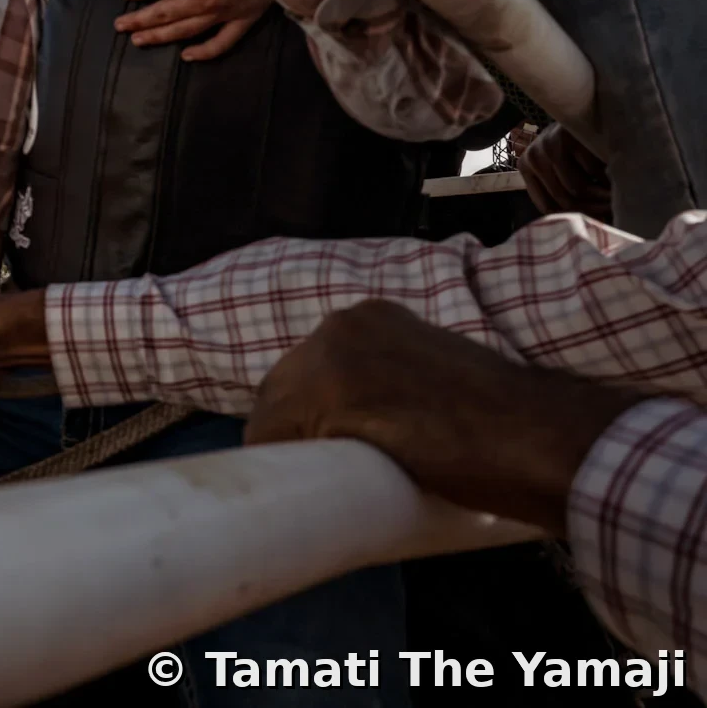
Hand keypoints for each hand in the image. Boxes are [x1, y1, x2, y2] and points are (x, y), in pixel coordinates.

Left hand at [116, 0, 268, 59]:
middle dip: (140, 19)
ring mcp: (222, 13)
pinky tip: (186, 56)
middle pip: (164, 13)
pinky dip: (204, 52)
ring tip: (139, 41)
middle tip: (120, 26)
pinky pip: (221, 42)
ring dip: (160, 37)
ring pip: (185, 30)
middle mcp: (201, 0)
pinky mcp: (243, 20)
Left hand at [244, 300, 639, 535]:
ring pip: (272, 415)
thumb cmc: (507, 422)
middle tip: (313, 481)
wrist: (544, 437)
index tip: (318, 450)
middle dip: (289, 434)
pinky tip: (298, 498)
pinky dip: (281, 469)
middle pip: (279, 388)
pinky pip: (277, 439)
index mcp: (369, 317)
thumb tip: (368, 426)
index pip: (305, 370)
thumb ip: (394, 385)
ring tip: (311, 497)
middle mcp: (342, 325)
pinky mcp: (334, 397)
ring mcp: (333, 358)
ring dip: (284, 456)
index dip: (305, 417)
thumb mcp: (435, 377)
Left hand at [520, 123, 612, 221]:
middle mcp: (533, 155)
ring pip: (578, 189)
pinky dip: (608, 178)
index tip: (593, 223)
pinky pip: (592, 170)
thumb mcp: (564, 168)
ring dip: (602, 198)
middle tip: (614, 214)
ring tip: (617, 198)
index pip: (547, 205)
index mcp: (527, 166)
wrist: (589, 106)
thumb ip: (565, 190)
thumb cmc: (577, 145)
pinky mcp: (568, 136)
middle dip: (592, 211)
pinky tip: (618, 175)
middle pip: (563, 199)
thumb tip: (581, 228)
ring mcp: (549, 145)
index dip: (571, 218)